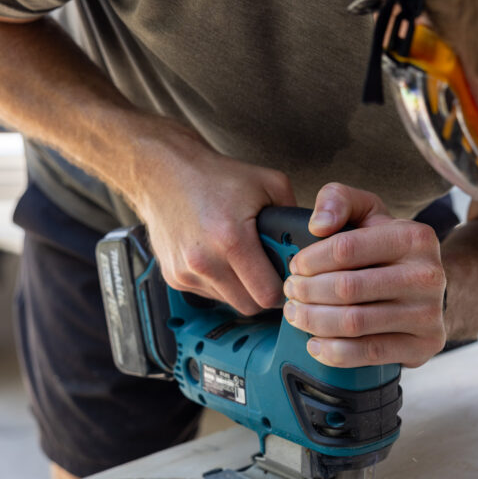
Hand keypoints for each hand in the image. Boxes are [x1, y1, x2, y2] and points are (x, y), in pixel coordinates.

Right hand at [133, 121, 294, 314]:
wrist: (163, 171)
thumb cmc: (215, 176)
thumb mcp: (269, 183)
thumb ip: (294, 215)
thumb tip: (312, 242)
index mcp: (231, 240)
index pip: (267, 295)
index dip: (283, 291)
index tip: (286, 280)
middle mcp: (204, 261)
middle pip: (249, 306)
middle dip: (263, 294)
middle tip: (268, 274)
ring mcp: (185, 272)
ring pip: (228, 303)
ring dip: (240, 290)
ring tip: (242, 262)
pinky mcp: (173, 278)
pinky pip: (208, 295)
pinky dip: (219, 284)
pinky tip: (220, 259)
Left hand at [283, 183, 446, 367]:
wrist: (425, 290)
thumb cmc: (387, 251)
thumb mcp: (367, 213)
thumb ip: (338, 199)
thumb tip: (318, 225)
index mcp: (415, 237)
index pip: (346, 248)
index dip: (311, 260)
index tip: (295, 267)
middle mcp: (428, 275)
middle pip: (347, 288)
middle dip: (307, 292)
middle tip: (291, 293)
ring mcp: (428, 314)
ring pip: (354, 322)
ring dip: (314, 321)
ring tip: (296, 315)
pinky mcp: (425, 345)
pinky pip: (368, 353)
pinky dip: (333, 351)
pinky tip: (316, 343)